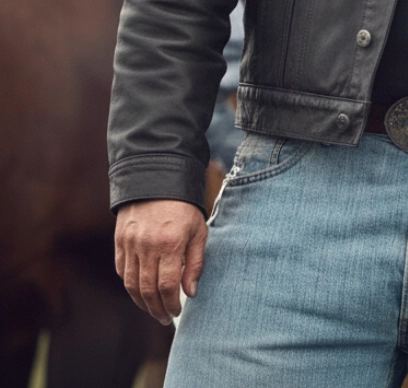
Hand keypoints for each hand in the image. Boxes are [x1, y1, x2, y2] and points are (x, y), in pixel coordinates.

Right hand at [115, 199, 207, 324]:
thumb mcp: (199, 230)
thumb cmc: (184, 206)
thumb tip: (189, 293)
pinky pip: (121, 270)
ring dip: (142, 302)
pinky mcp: (120, 241)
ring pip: (131, 284)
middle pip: (147, 289)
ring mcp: (130, 244)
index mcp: (171, 243)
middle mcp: (147, 245)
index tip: (176, 312)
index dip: (171, 304)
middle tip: (164, 318)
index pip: (167, 285)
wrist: (157, 177)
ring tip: (153, 310)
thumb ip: (195, 263)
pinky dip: (129, 285)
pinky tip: (139, 292)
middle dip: (156, 309)